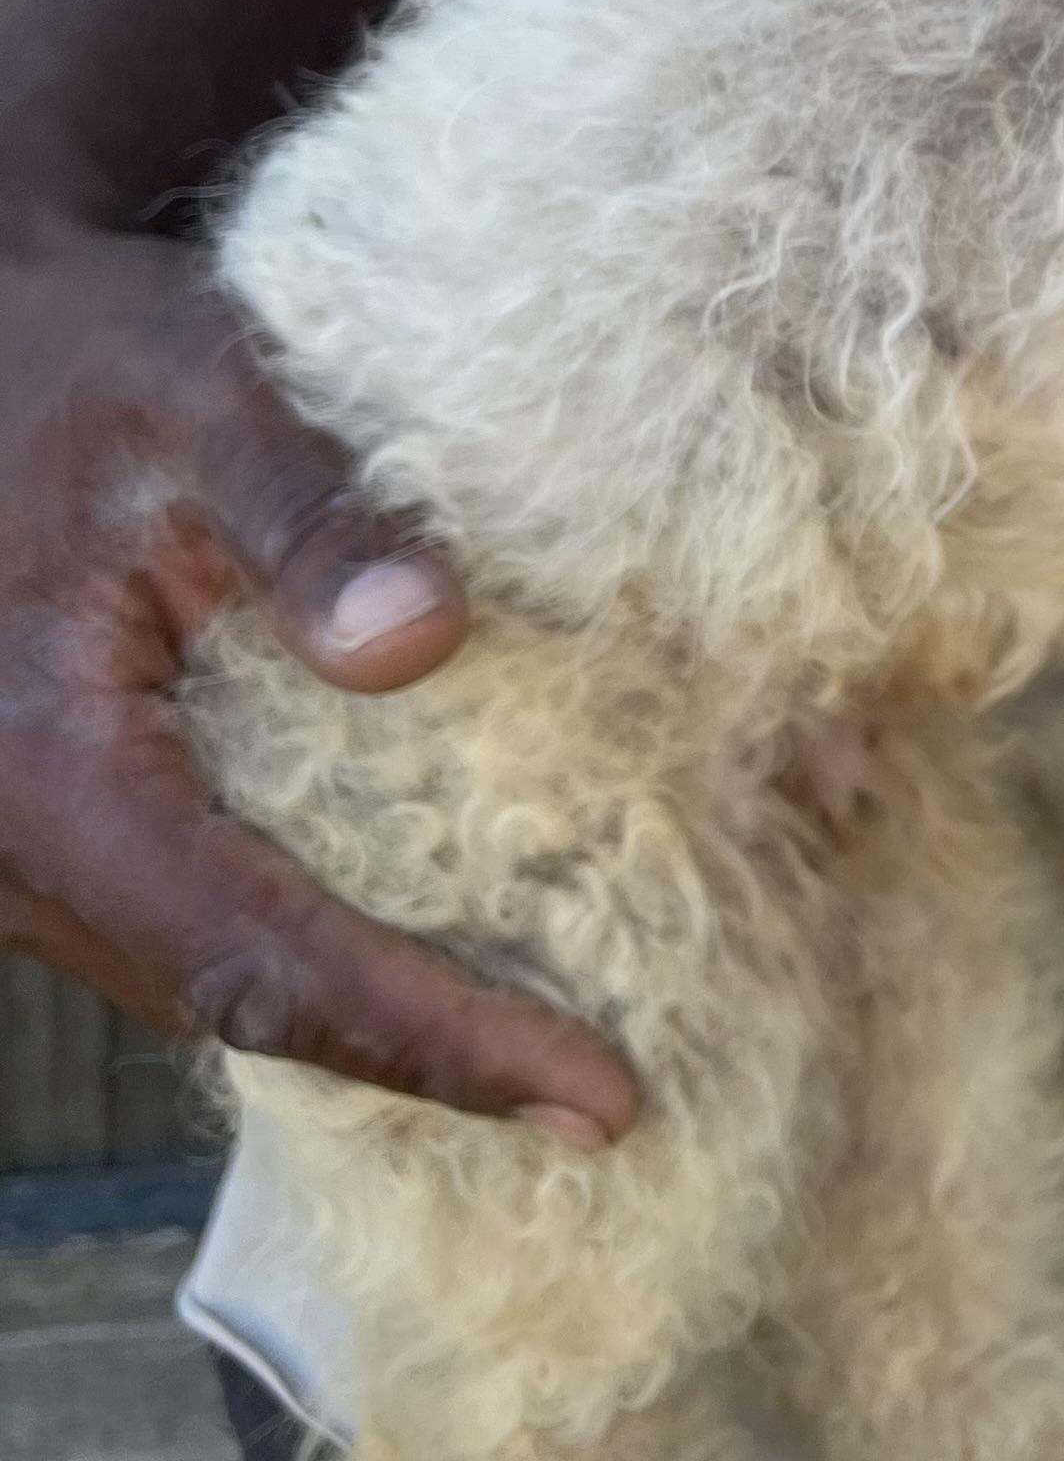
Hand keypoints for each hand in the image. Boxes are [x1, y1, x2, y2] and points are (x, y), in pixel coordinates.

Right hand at [0, 216, 635, 1141]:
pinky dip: (316, 949)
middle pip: (237, 1002)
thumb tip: (422, 637)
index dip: (431, 1038)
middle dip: (426, 1063)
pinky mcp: (59, 833)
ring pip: (209, 982)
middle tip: (608, 1100)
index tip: (592, 1089)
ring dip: (373, 1019)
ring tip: (550, 1045)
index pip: (257, 955)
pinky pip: (191, 928)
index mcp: (42, 773)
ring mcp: (23, 858)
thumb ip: (306, 510)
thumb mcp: (192, 391)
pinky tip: (439, 950)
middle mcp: (13, 852)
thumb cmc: (75, 360)